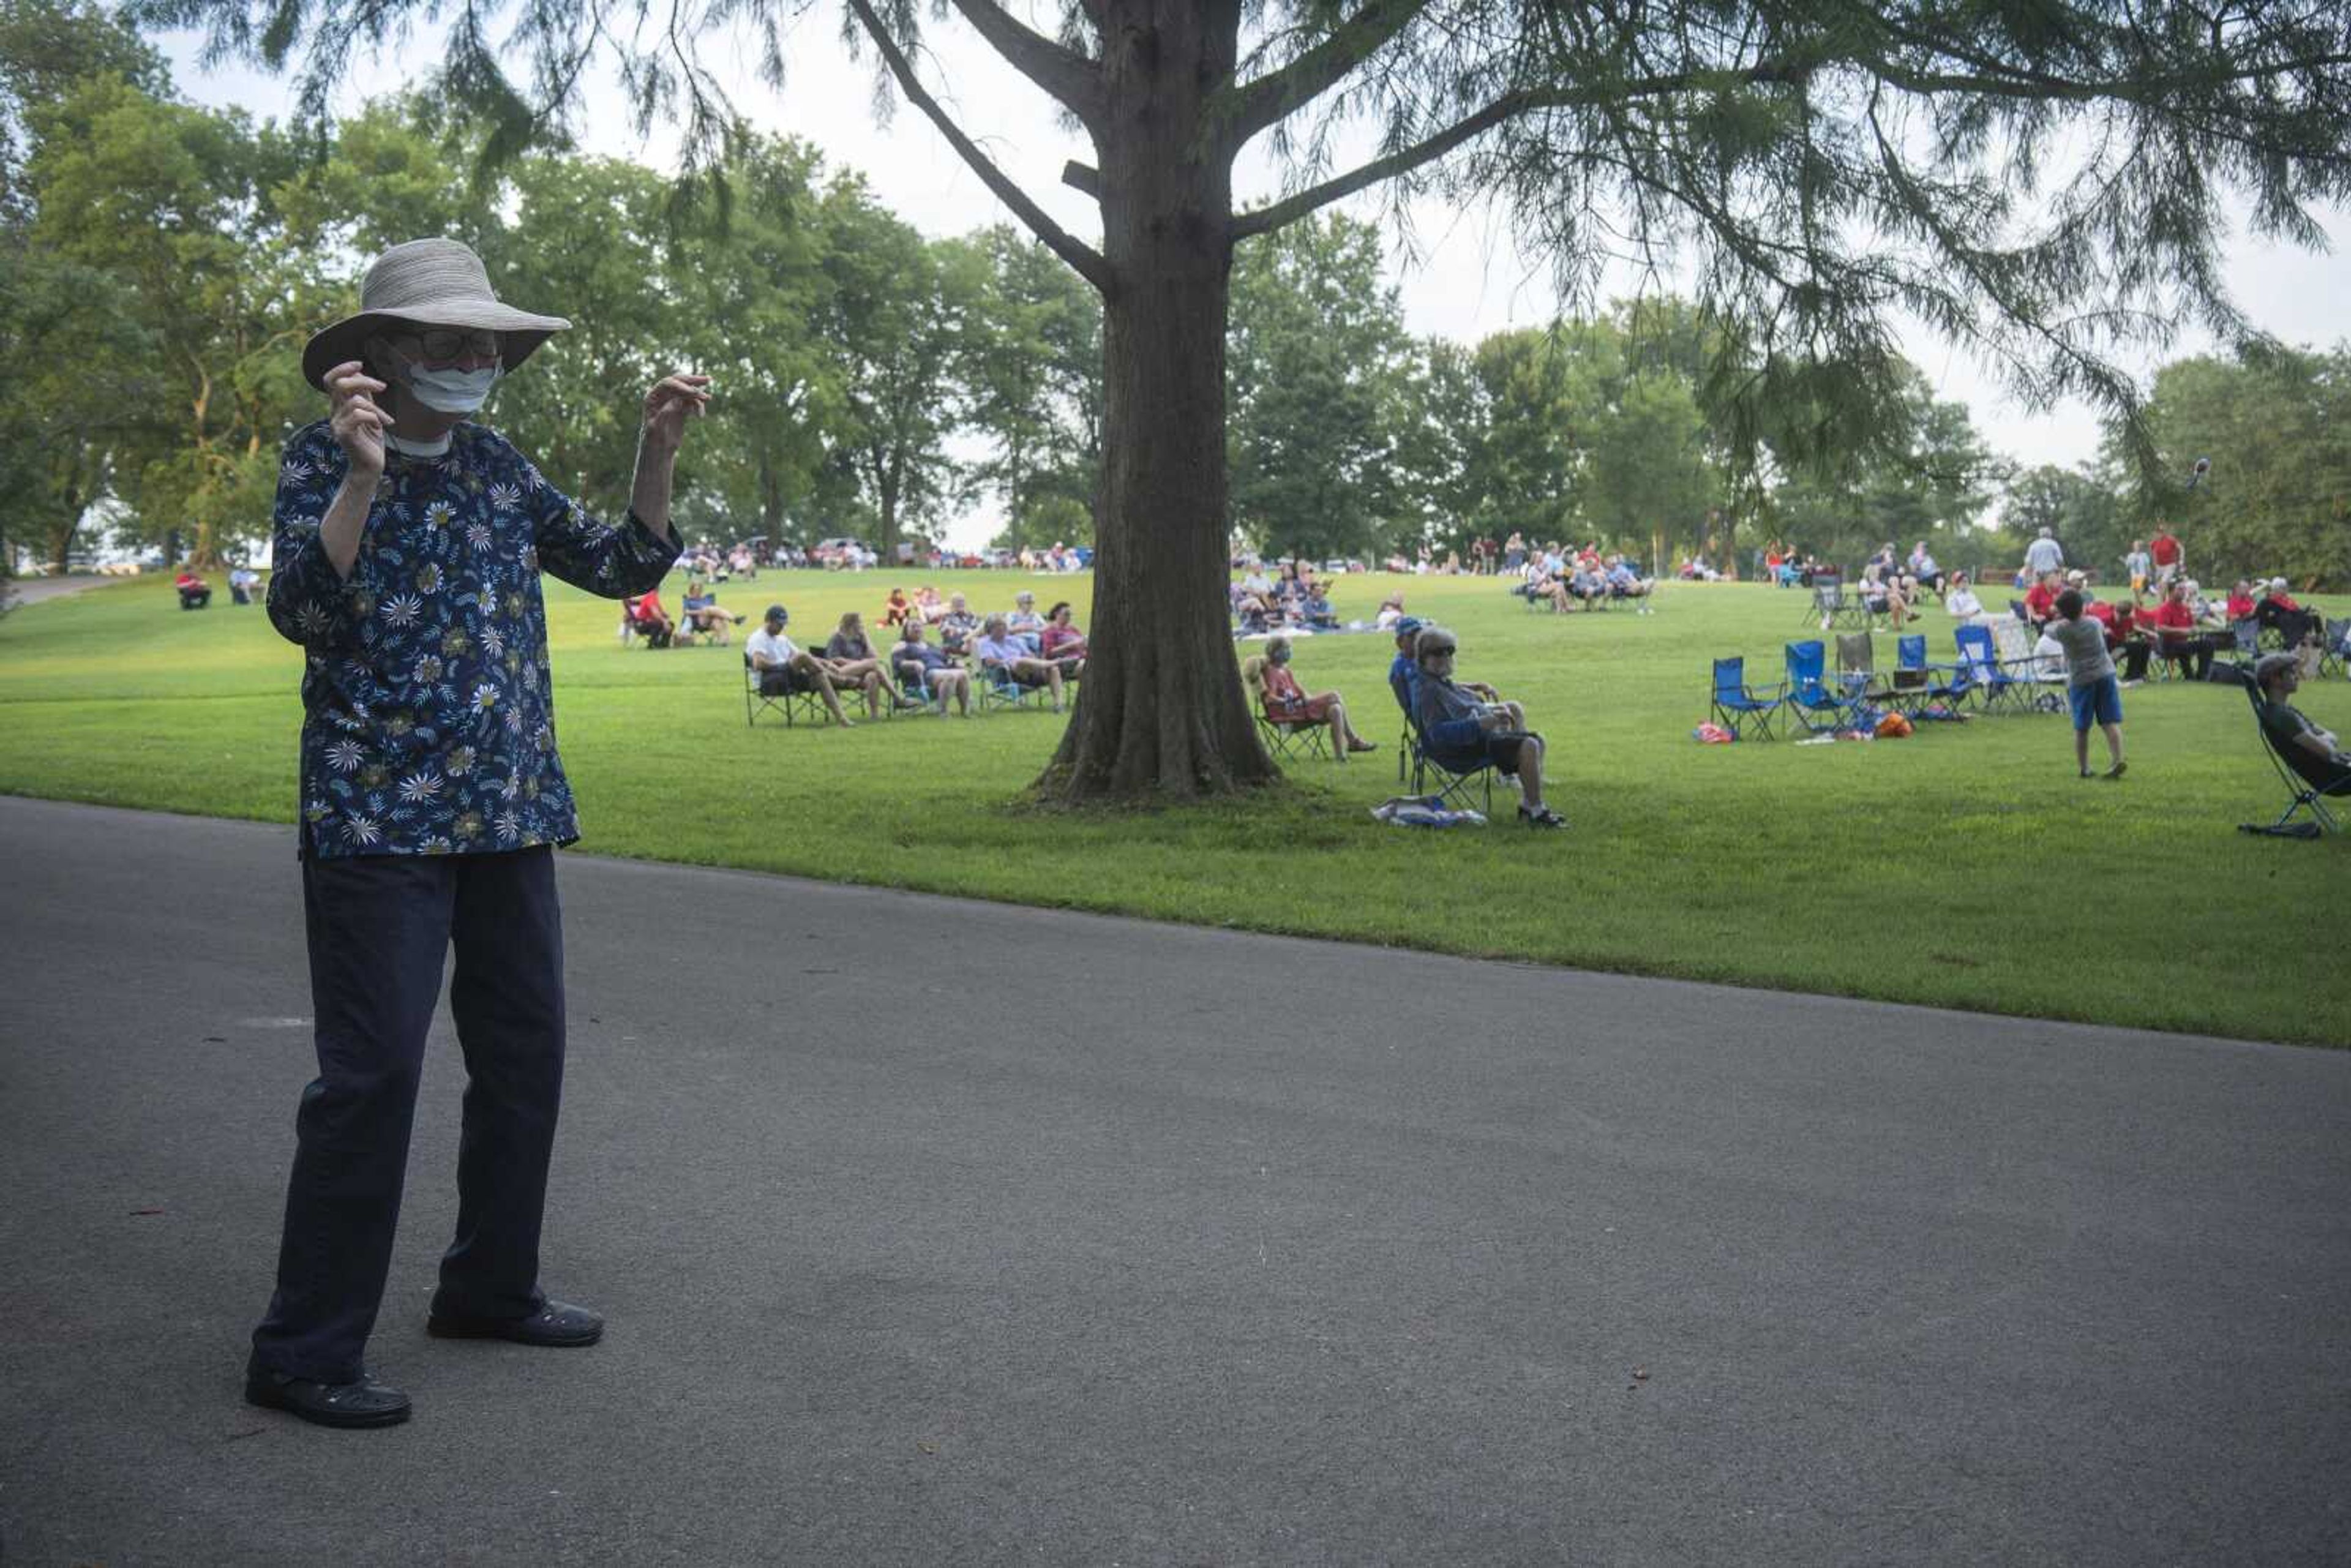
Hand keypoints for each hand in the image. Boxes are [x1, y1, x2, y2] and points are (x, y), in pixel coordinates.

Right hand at [325, 360, 387, 477]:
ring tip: (385, 420)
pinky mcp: (343, 434)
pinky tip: (380, 426)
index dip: (342, 368)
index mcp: (338, 406)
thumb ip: (364, 395)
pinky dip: (374, 417)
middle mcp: (334, 412)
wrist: (370, 466)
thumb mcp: (370, 413)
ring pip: (354, 401)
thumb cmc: (371, 440)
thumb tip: (360, 372)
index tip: (360, 364)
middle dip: (364, 381)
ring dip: (375, 408)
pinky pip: (359, 415)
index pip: (329, 379)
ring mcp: (336, 423)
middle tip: (382, 387)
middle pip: (340, 384)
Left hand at [642, 372, 711, 454]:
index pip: (667, 384)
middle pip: (678, 382)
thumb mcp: (657, 428)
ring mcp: (671, 402)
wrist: (659, 451)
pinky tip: (701, 415)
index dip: (681, 386)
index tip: (693, 392)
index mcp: (652, 397)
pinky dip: (698, 406)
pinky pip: (691, 403)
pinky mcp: (680, 409)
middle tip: (708, 380)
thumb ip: (665, 413)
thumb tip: (677, 400)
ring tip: (708, 399)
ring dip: (698, 395)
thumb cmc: (653, 441)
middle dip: (693, 381)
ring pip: (687, 392)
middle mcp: (661, 396)